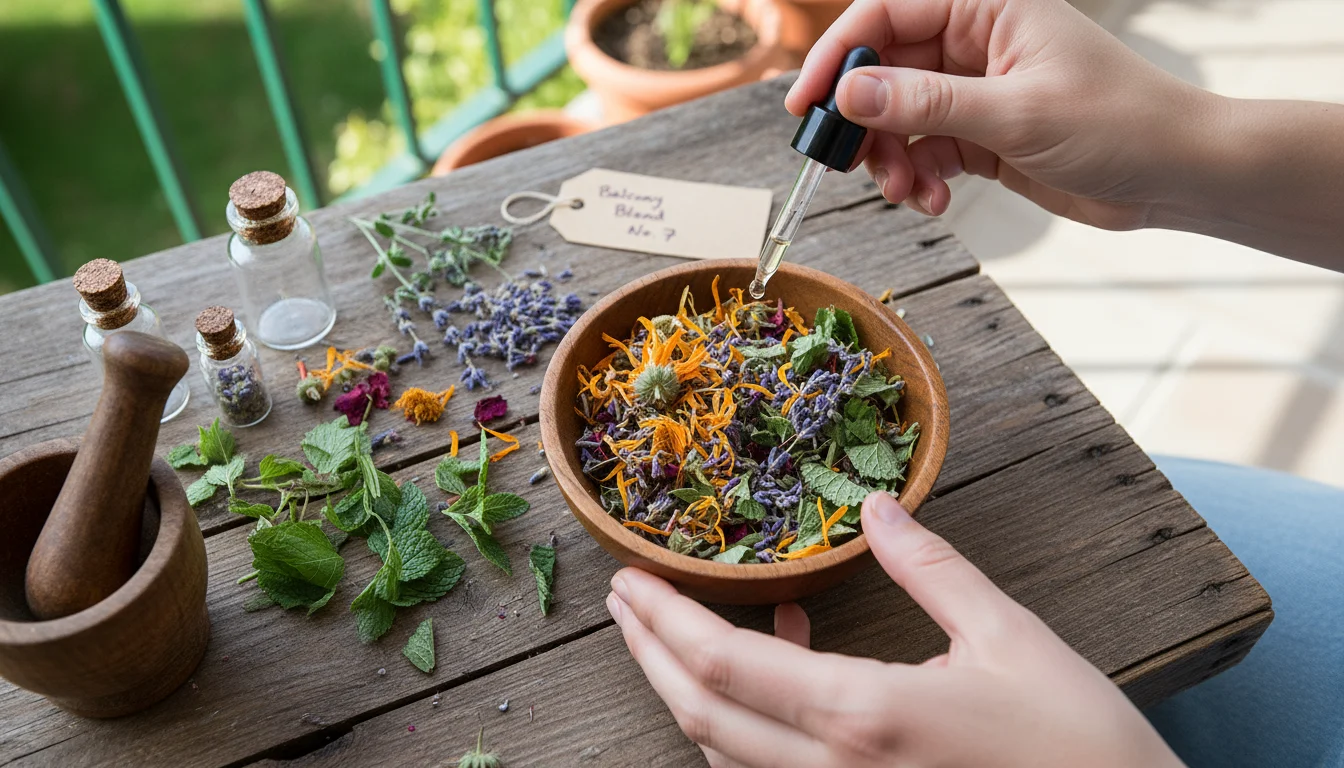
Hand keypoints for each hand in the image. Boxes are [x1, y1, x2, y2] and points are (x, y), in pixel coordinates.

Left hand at [605, 491, 1183, 767]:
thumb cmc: (1078, 745)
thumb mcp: (1010, 638)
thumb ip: (931, 567)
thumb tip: (879, 505)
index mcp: (862, 718)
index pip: (720, 665)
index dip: (661, 621)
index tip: (626, 582)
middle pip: (699, 715)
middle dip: (647, 653)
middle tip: (622, 602)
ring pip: (724, 754)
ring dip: (687, 689)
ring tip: (679, 625)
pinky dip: (744, 722)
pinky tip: (779, 663)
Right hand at [785, 0, 1219, 230]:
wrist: (1177, 174)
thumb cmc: (1120, 124)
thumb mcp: (1016, 113)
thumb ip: (927, 102)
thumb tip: (849, 92)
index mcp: (988, 7)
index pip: (888, 14)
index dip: (840, 55)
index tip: (808, 103)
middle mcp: (976, 41)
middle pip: (884, 69)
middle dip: (863, 121)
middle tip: (845, 163)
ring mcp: (977, 90)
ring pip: (898, 117)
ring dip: (890, 159)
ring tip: (907, 193)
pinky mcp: (982, 134)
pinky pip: (924, 150)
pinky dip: (918, 178)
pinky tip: (934, 200)